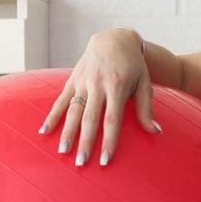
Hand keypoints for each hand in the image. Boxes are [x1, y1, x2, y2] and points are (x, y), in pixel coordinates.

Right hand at [38, 27, 160, 165]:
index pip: (112, 120)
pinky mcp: (72, 79)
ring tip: (63, 152)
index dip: (108, 141)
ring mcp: (83, 82)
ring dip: (67, 132)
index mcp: (117, 87)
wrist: (114, 39)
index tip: (105, 160)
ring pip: (73, 110)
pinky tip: (44, 131)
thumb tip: (156, 132)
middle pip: (90, 118)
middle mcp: (98, 85)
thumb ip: (146, 109)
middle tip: (81, 163)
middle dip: (85, 142)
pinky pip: (60, 100)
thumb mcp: (145, 84)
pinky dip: (52, 116)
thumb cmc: (133, 65)